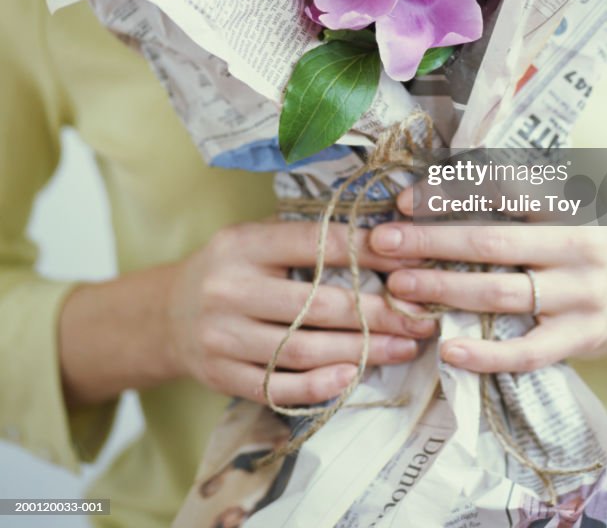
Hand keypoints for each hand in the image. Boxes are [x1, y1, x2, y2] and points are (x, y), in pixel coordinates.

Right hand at [166, 219, 436, 407]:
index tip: (412, 260)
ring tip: (405, 347)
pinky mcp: (223, 377)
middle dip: (380, 311)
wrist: (166, 315)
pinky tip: (353, 375)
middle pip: (319, 304)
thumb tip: (384, 237)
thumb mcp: (256, 238)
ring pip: (306, 349)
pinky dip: (320, 385)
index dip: (368, 251)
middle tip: (421, 316)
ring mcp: (224, 337)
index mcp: (244, 245)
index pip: (316, 244)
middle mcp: (231, 289)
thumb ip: (306, 238)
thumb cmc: (232, 269)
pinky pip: (279, 387)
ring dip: (363, 351)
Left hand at [369, 190, 606, 390]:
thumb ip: (532, 211)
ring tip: (399, 287)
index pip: (502, 198)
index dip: (452, 197)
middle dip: (432, 242)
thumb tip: (460, 193)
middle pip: (492, 245)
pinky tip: (449, 351)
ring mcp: (579, 300)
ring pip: (503, 297)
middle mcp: (573, 252)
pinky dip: (487, 354)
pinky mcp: (583, 343)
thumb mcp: (584, 217)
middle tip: (382, 241)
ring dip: (445, 291)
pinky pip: (529, 353)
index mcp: (570, 214)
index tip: (406, 199)